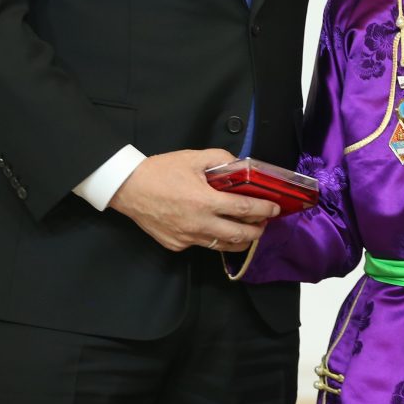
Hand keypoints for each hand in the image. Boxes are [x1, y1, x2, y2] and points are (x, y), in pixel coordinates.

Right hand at [107, 148, 278, 252]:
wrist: (128, 188)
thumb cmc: (161, 171)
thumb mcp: (193, 157)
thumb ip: (221, 159)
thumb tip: (239, 165)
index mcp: (206, 201)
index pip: (244, 210)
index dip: (264, 210)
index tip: (274, 209)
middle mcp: (199, 224)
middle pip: (238, 235)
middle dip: (256, 232)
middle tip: (264, 225)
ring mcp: (187, 238)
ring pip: (221, 245)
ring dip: (238, 241)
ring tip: (247, 233)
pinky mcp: (176, 245)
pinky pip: (200, 244)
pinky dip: (212, 238)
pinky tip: (215, 229)